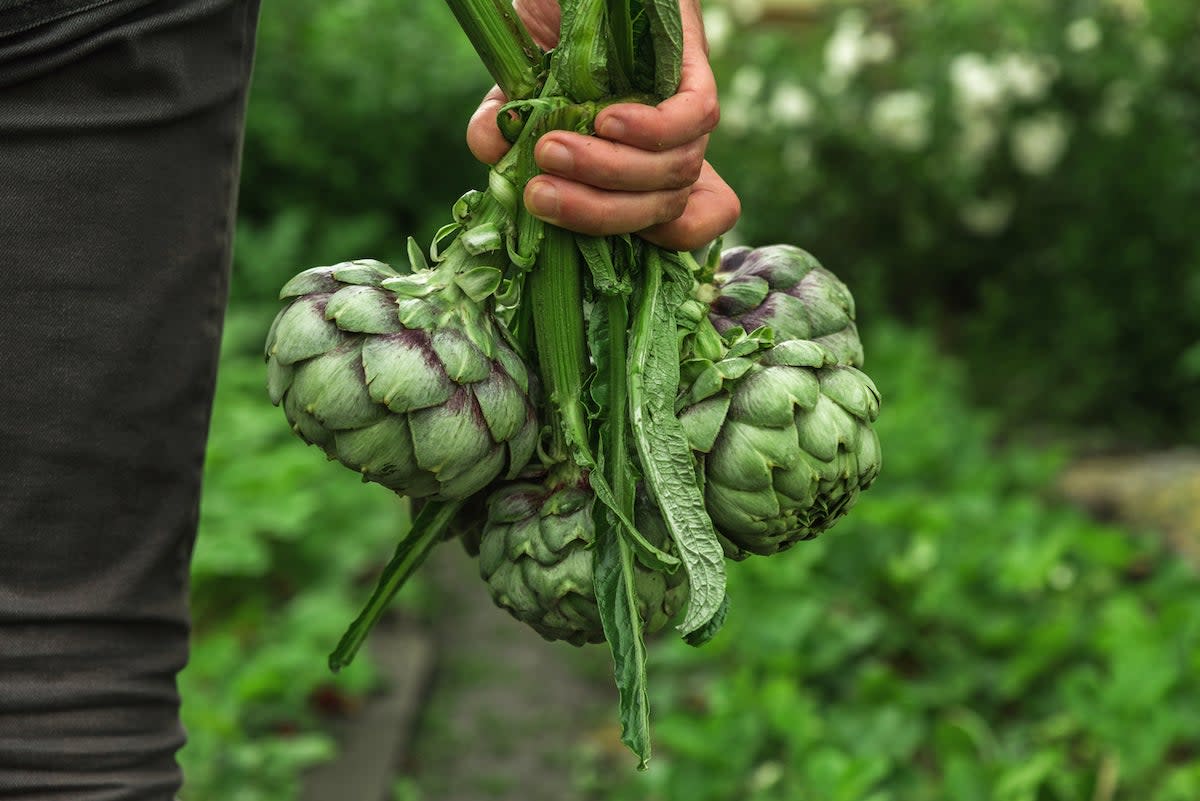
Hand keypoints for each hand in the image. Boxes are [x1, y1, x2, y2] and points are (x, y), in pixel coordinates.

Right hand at [466, 0, 740, 251]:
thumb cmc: (552, 24)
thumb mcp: (518, 84)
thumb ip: (504, 123)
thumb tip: (488, 151)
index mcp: (644, 163)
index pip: (685, 224)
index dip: (660, 244)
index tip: (601, 246)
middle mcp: (673, 145)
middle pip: (665, 211)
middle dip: (598, 215)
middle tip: (537, 193)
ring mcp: (687, 108)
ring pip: (675, 171)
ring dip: (606, 171)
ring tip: (549, 147)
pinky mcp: (693, 66)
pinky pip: (694, 118)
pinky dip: (647, 131)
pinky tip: (603, 118)